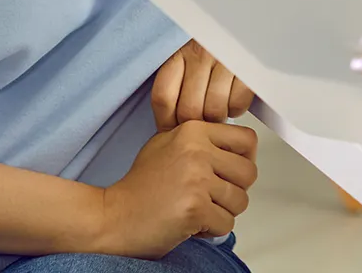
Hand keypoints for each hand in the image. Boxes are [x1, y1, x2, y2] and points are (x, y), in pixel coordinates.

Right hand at [95, 121, 259, 257]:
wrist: (112, 217)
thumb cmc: (139, 187)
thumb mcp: (168, 144)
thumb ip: (202, 140)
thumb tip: (239, 148)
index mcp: (193, 131)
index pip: (248, 140)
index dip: (244, 160)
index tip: (230, 172)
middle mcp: (196, 151)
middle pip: (249, 173)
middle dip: (234, 191)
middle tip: (211, 197)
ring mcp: (196, 179)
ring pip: (240, 200)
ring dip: (222, 212)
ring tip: (197, 209)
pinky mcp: (194, 208)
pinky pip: (227, 224)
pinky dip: (211, 230)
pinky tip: (190, 223)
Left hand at [152, 39, 253, 131]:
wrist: (245, 29)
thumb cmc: (211, 56)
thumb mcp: (186, 64)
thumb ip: (173, 91)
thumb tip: (167, 128)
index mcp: (181, 54)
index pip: (163, 97)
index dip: (166, 120)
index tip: (171, 128)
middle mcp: (202, 53)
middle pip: (189, 109)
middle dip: (195, 124)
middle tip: (201, 122)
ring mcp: (225, 60)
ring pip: (214, 110)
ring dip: (216, 119)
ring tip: (218, 111)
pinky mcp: (248, 68)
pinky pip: (237, 104)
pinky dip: (235, 110)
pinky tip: (232, 101)